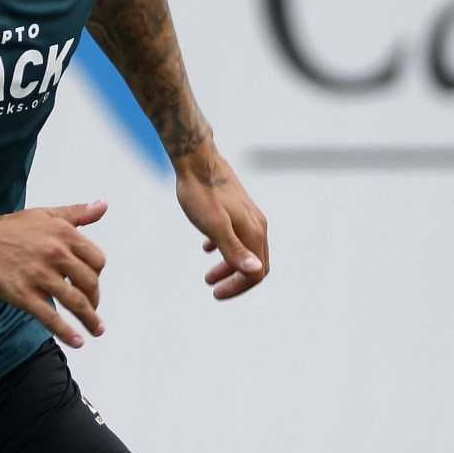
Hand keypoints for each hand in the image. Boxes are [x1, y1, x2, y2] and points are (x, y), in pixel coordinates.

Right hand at [0, 199, 109, 344]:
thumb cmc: (6, 229)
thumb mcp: (44, 214)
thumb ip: (77, 213)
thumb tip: (103, 205)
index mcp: (63, 233)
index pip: (96, 259)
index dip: (97, 274)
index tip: (91, 283)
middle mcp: (55, 253)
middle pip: (89, 282)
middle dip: (94, 299)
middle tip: (92, 308)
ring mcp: (39, 275)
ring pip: (75, 302)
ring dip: (90, 319)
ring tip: (97, 330)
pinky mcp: (23, 295)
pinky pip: (51, 317)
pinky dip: (67, 332)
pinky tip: (77, 341)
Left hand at [174, 148, 267, 298]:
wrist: (196, 159)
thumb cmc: (201, 194)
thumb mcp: (214, 227)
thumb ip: (234, 250)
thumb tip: (254, 272)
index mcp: (254, 232)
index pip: (257, 272)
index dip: (239, 286)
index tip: (217, 293)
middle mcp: (257, 224)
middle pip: (255, 262)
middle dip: (236, 279)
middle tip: (213, 288)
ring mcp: (248, 215)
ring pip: (246, 248)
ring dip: (229, 266)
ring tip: (208, 276)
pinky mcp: (236, 207)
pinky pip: (237, 234)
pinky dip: (225, 247)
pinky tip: (207, 247)